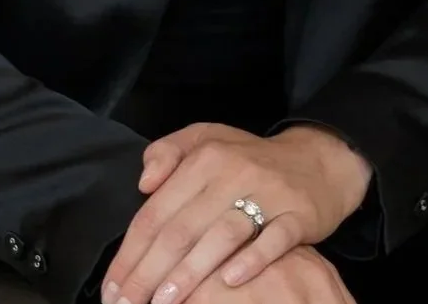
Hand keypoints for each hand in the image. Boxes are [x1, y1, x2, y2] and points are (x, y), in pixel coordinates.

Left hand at [101, 122, 370, 303]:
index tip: (112, 287)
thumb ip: (169, 152)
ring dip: (190, 274)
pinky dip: (250, 262)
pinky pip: (273, 241)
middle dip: (149, 273)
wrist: (315, 161)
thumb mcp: (206, 139)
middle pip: (182, 229)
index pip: (157, 211)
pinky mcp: (298, 214)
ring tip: (164, 303)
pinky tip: (228, 283)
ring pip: (221, 236)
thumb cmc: (248, 159)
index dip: (131, 252)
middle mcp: (233, 172)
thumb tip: (144, 183)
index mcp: (204, 157)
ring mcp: (267, 193)